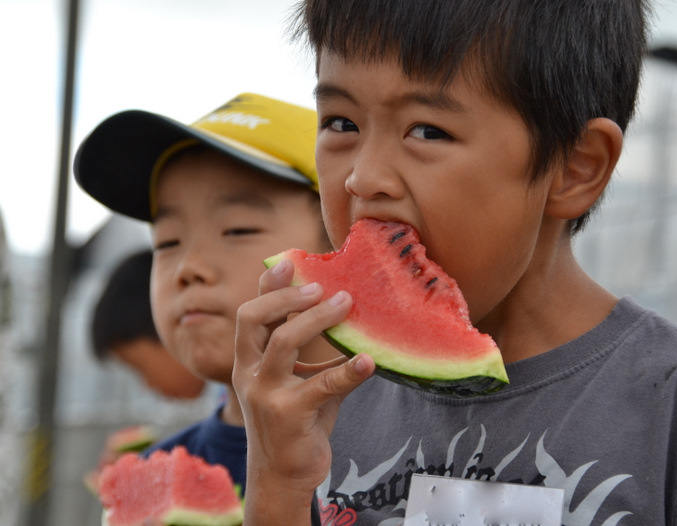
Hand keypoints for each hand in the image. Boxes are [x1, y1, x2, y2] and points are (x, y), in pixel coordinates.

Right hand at [233, 259, 374, 523]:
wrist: (284, 474)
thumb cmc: (296, 420)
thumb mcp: (300, 380)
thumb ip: (314, 351)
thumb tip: (347, 312)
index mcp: (249, 361)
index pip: (250, 314)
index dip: (268, 286)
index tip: (289, 261)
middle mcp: (250, 373)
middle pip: (253, 319)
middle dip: (285, 296)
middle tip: (320, 288)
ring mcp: (266, 394)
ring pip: (283, 342)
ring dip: (316, 319)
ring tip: (345, 304)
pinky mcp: (289, 414)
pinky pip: (322, 384)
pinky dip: (348, 370)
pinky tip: (368, 360)